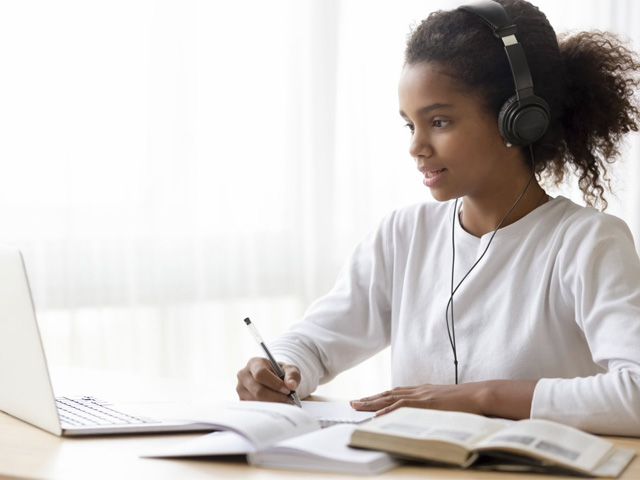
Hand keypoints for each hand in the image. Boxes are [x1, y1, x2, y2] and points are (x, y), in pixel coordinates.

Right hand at [236, 357, 300, 403]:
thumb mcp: (289, 370)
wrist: (272, 379)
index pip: (261, 374)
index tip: (288, 390)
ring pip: (256, 401)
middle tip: (289, 400)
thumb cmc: (280, 373)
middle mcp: (243, 375)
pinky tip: (277, 406)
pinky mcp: (241, 400)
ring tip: (285, 403)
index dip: (275, 384)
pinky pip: (255, 408)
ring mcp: (240, 389)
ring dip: (273, 404)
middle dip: (276, 397)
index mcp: (254, 363)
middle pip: (258, 390)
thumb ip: (292, 375)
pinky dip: (268, 409)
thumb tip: (291, 385)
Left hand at [350, 383, 484, 416]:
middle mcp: (419, 391)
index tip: (368, 399)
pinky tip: (377, 415)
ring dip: (372, 403)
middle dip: (369, 399)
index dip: (380, 396)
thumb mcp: (446, 402)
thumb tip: (429, 415)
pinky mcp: (426, 403)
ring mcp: (421, 395)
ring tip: (357, 406)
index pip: (396, 393)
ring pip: (390, 398)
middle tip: (353, 402)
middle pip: (388, 394)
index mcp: (423, 391)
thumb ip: (435, 406)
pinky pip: (402, 407)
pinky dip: (388, 411)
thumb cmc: (467, 401)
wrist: (480, 394)